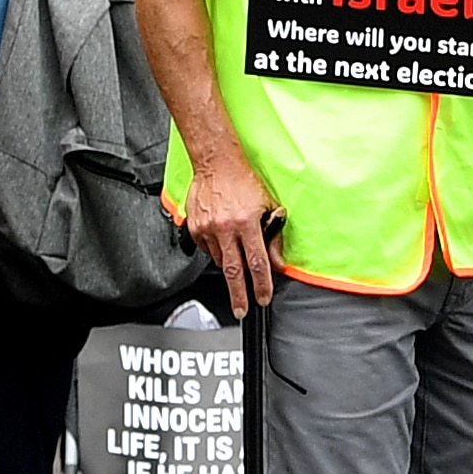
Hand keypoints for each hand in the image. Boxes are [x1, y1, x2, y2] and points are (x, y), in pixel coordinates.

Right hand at [180, 147, 280, 312]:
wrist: (216, 163)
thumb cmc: (244, 181)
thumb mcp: (267, 206)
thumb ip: (273, 236)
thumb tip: (277, 262)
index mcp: (247, 222)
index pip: (257, 262)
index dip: (261, 285)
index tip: (262, 298)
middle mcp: (226, 227)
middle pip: (233, 272)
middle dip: (238, 295)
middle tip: (241, 310)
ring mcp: (208, 229)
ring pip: (220, 262)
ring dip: (230, 266)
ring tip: (236, 254)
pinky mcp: (195, 228)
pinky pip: (207, 250)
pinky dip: (217, 252)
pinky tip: (223, 240)